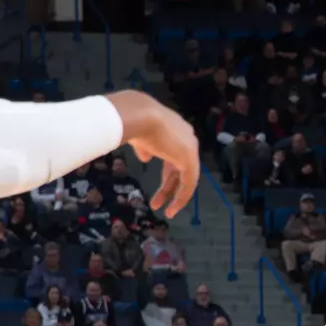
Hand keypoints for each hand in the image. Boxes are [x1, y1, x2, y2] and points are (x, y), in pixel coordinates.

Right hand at [106, 91, 199, 218]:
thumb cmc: (134, 123)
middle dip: (168, 186)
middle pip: (179, 167)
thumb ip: (146, 149)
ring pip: (186, 177)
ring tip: (167, 211)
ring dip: (175, 195)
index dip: (167, 172)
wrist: (139, 115)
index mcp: (175, 132)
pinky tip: (173, 207)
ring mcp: (190, 148)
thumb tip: (147, 158)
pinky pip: (190, 182)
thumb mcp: (139, 138)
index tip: (159, 186)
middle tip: (157, 202)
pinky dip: (182, 196)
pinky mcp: (190, 159)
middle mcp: (187, 139)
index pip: (174, 155)